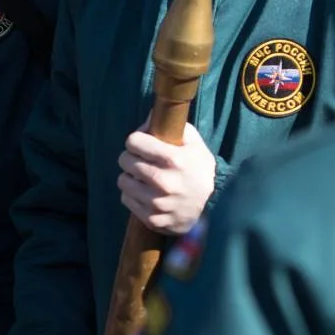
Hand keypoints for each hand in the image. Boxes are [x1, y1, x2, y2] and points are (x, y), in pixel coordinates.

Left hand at [116, 120, 215, 234]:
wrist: (212, 209)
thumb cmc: (199, 171)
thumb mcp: (195, 145)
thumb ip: (175, 126)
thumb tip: (151, 115)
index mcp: (174, 159)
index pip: (134, 141)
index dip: (136, 140)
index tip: (140, 144)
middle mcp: (164, 181)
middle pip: (125, 160)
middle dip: (130, 157)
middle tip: (140, 160)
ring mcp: (157, 203)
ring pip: (122, 181)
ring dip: (129, 177)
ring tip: (142, 178)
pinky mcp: (151, 219)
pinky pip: (126, 200)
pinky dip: (132, 195)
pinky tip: (145, 193)